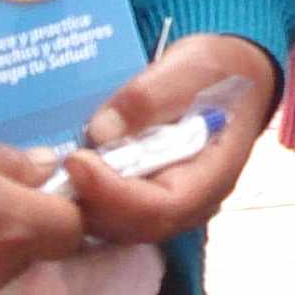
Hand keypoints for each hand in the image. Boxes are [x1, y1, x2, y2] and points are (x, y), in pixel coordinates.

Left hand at [58, 33, 280, 248]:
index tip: (78, 161)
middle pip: (138, 225)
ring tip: (62, 168)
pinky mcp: (150, 198)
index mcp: (214, 173)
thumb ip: (148, 97)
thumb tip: (101, 132)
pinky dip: (89, 199)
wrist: (232, 76)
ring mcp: (171, 205)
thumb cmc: (216, 71)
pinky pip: (116, 214)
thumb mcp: (188, 68)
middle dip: (93, 202)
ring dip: (87, 204)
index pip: (164, 206)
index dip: (115, 193)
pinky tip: (72, 171)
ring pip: (122, 227)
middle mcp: (194, 201)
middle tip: (62, 165)